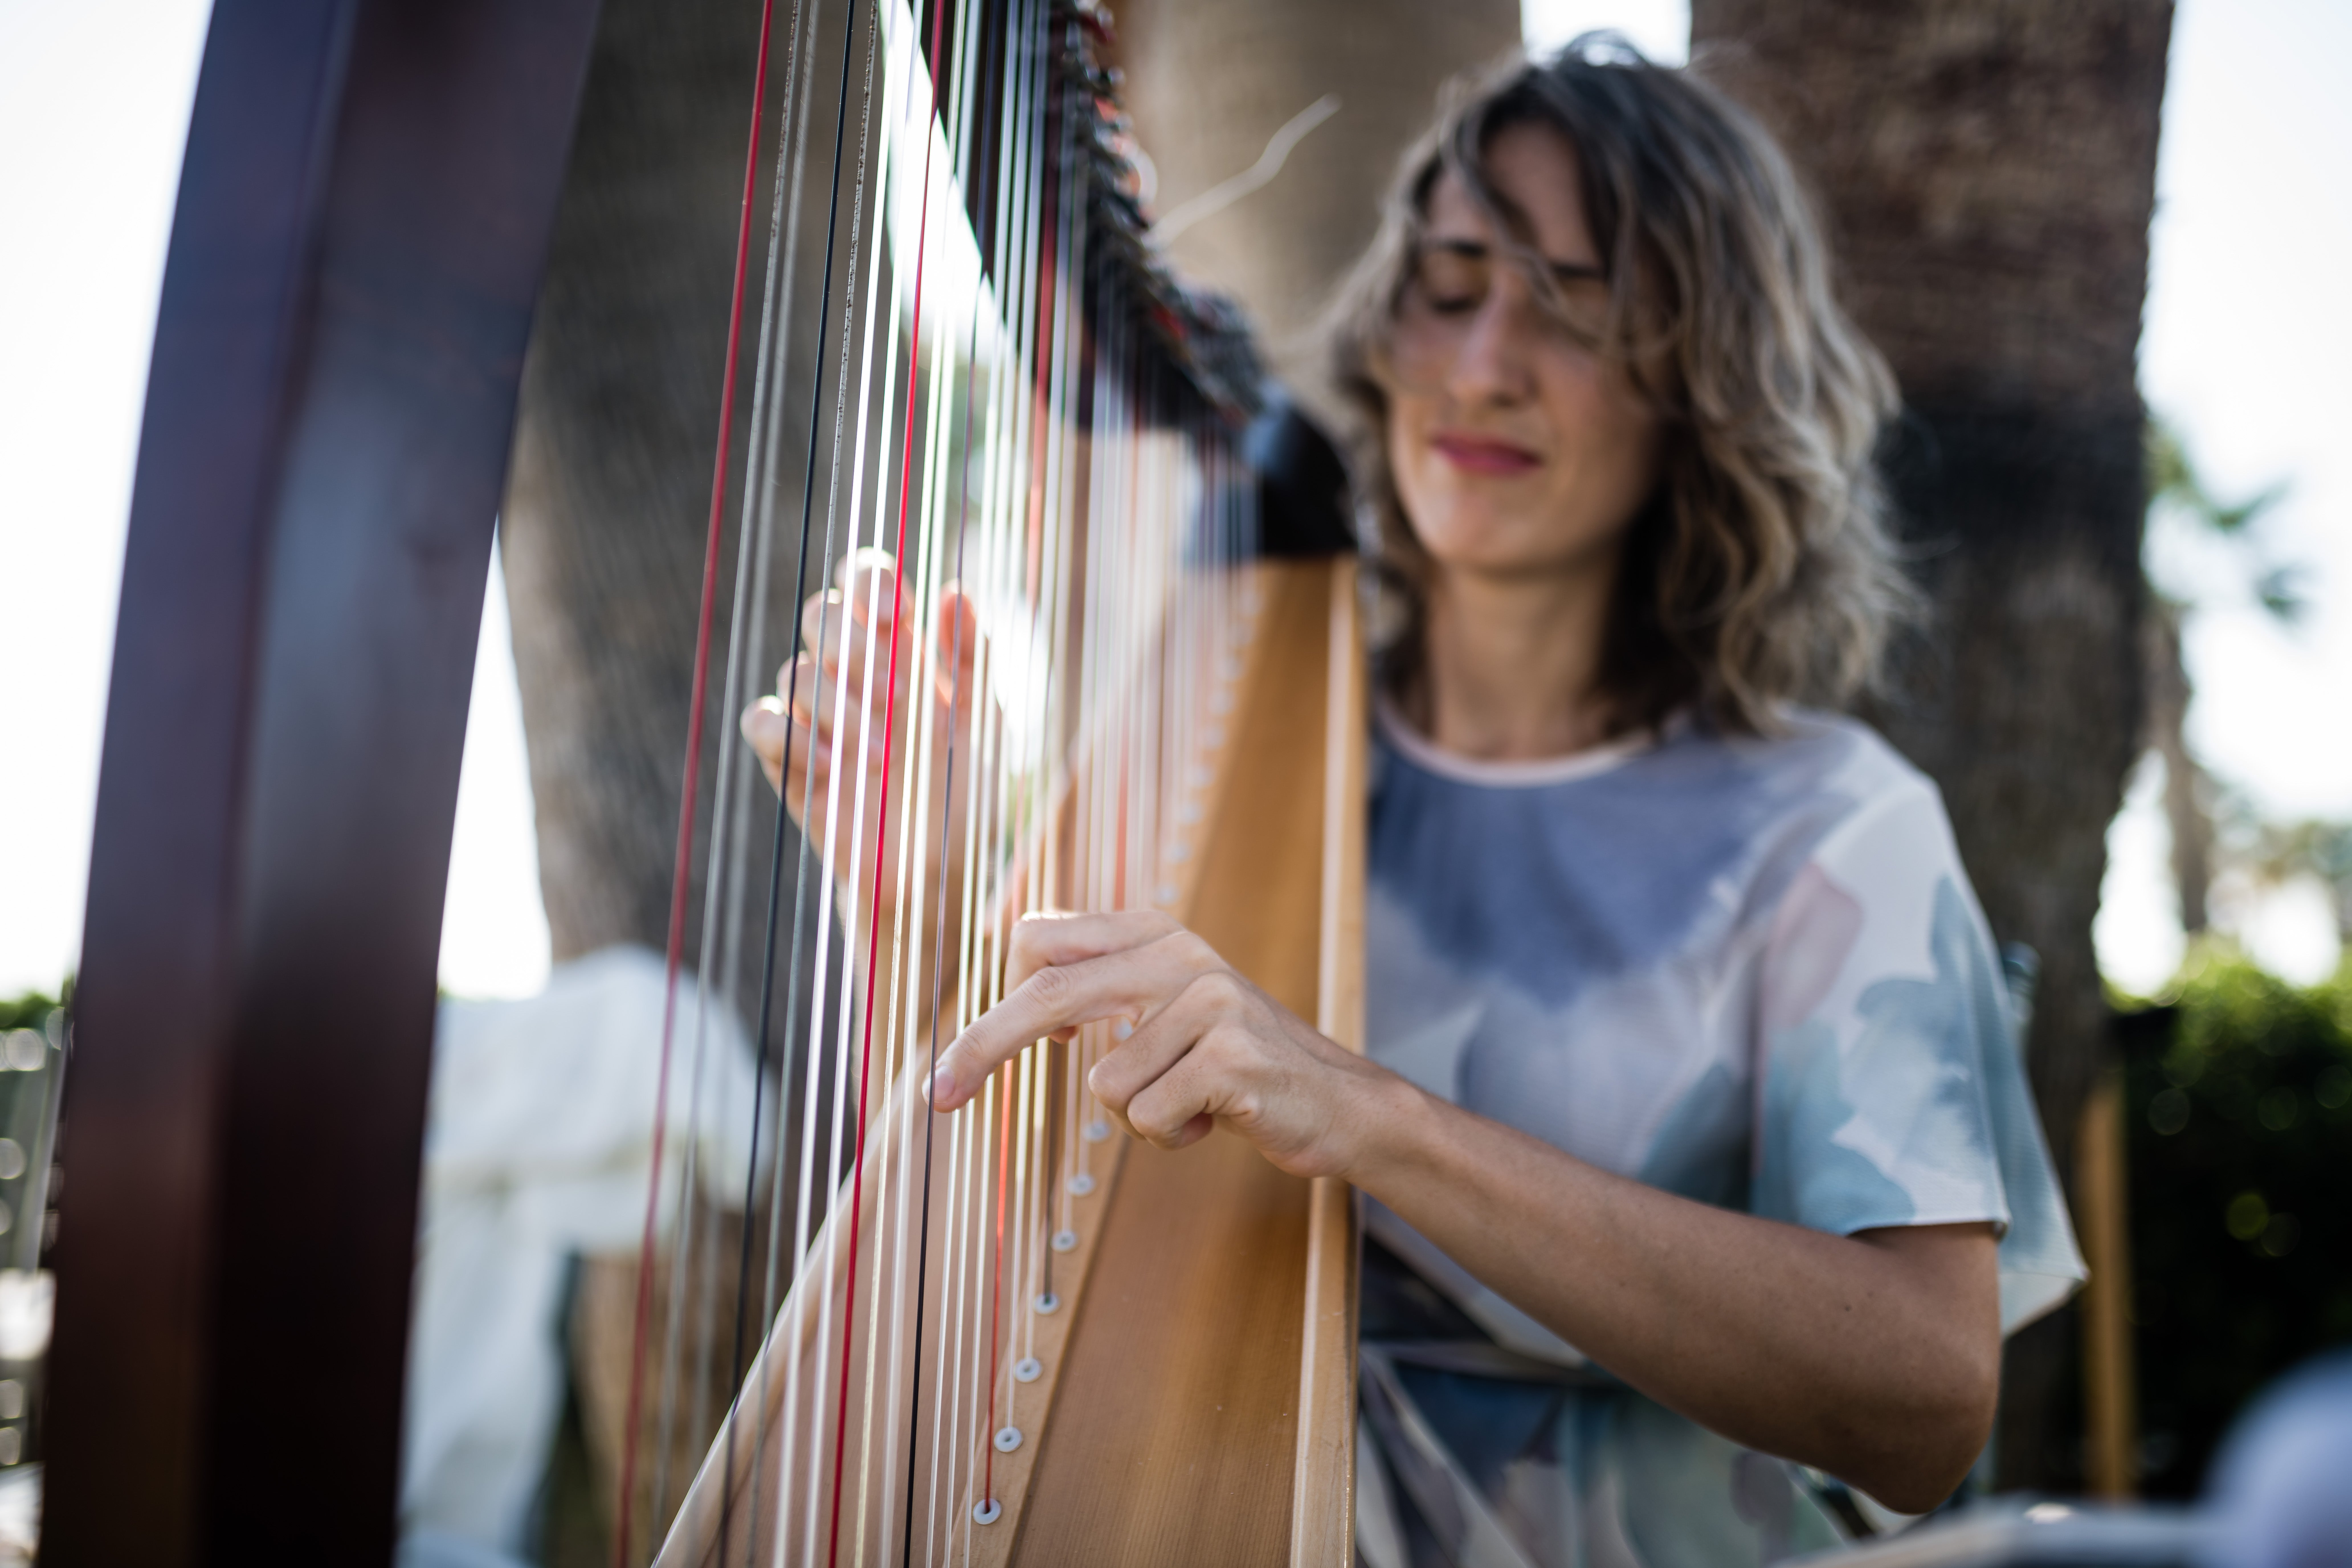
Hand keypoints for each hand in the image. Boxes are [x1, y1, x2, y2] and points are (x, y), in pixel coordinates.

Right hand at [740, 550, 981, 934]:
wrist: (940, 873)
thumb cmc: (967, 793)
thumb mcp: (985, 723)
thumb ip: (972, 657)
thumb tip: (951, 589)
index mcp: (900, 649)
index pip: (865, 581)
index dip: (868, 579)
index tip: (892, 609)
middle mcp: (852, 675)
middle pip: (819, 613)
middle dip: (853, 646)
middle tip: (894, 693)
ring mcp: (816, 716)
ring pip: (796, 670)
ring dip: (840, 706)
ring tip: (881, 752)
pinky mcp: (788, 761)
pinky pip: (761, 722)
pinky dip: (791, 736)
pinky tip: (835, 767)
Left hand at [925, 910, 1399, 1180]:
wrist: (1336, 1101)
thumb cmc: (1234, 1066)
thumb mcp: (1167, 1009)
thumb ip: (1104, 986)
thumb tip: (1018, 984)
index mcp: (1154, 932)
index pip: (1041, 940)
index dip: (994, 998)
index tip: (961, 1058)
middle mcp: (1178, 953)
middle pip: (1047, 991)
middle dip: (982, 1046)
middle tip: (938, 1098)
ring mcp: (1208, 1000)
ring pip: (1104, 1083)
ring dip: (1134, 1117)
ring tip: (1186, 1106)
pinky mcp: (1230, 1054)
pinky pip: (1148, 1115)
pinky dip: (1169, 1136)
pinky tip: (1212, 1120)